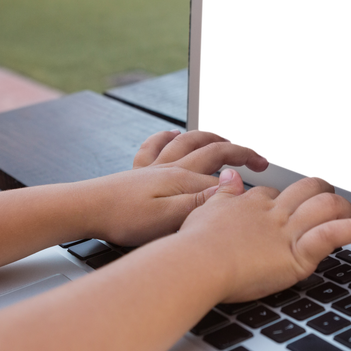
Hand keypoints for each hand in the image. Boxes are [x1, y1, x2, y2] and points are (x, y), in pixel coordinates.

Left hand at [80, 129, 268, 246]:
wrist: (86, 208)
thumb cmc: (123, 218)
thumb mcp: (168, 218)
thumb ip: (200, 203)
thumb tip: (230, 189)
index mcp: (183, 180)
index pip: (225, 180)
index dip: (247, 186)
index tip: (264, 195)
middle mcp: (172, 167)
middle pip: (214, 150)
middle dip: (241, 151)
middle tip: (260, 158)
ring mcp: (155, 167)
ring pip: (189, 141)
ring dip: (210, 136)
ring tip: (225, 136)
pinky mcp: (139, 171)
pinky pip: (156, 145)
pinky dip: (167, 136)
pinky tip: (172, 132)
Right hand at [178, 169, 350, 302]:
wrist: (196, 264)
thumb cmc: (194, 244)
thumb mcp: (206, 209)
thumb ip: (223, 193)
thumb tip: (230, 176)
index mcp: (251, 202)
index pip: (276, 194)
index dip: (288, 199)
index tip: (292, 206)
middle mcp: (273, 212)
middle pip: (308, 189)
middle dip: (323, 190)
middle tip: (331, 197)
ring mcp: (287, 232)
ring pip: (326, 206)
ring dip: (344, 207)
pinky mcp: (296, 254)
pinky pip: (331, 236)